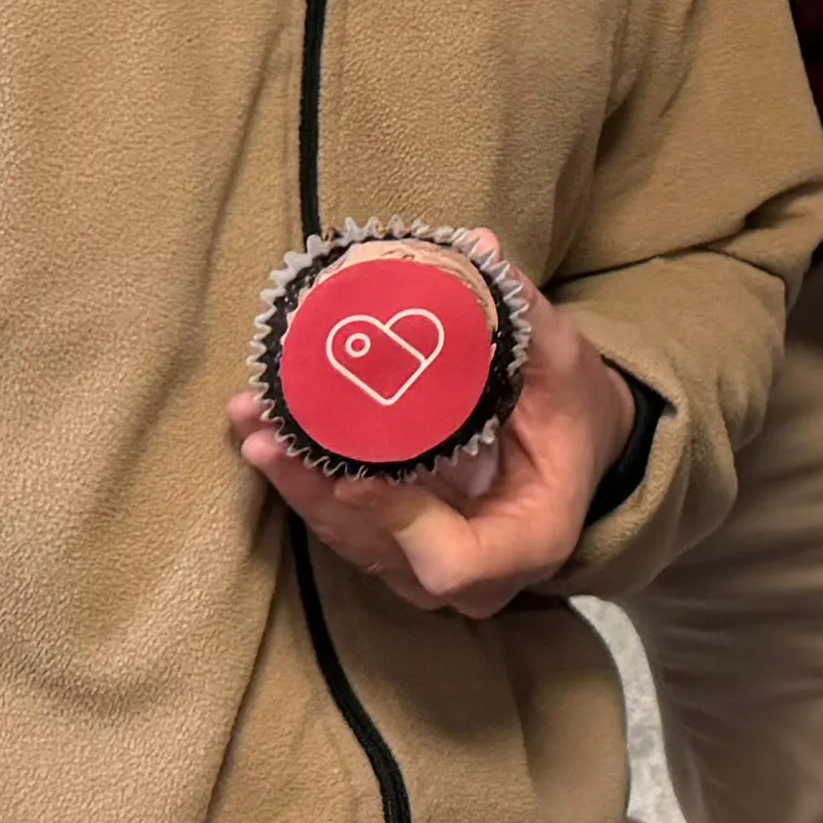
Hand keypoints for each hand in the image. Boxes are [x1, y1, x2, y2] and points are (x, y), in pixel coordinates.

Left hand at [229, 245, 637, 620]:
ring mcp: (430, 565)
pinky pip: (342, 524)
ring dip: (295, 482)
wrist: (571, 447)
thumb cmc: (569, 407)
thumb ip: (524, 314)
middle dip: (317, 491)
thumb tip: (479, 248)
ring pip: (351, 538)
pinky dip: (301, 479)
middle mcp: (477, 574)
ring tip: (251, 420)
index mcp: (530, 538)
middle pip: (382, 548)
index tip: (352, 475)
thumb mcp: (562, 359)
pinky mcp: (397, 547)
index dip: (399, 521)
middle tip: (266, 435)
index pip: (456, 561)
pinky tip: (260, 430)